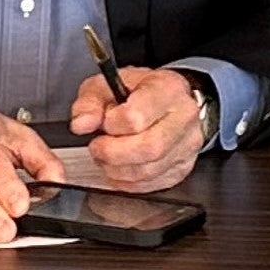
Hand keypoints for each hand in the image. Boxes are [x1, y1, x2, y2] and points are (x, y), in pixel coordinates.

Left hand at [67, 66, 208, 192]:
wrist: (169, 101)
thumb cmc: (139, 92)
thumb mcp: (108, 85)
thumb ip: (90, 102)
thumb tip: (82, 124)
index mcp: (167, 90)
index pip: (136, 117)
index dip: (112, 125)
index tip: (104, 123)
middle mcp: (184, 118)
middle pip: (148, 148)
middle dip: (113, 153)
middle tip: (98, 147)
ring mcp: (187, 146)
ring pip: (149, 170)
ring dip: (117, 169)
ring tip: (107, 157)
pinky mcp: (182, 168)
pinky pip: (151, 184)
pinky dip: (128, 181)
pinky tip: (120, 168)